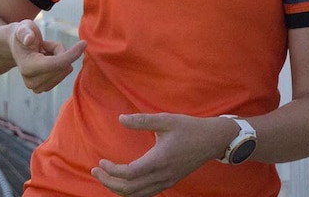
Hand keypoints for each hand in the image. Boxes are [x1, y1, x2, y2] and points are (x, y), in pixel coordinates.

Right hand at [9, 19, 85, 92]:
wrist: (17, 47)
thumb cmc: (23, 35)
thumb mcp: (23, 27)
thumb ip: (25, 32)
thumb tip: (29, 40)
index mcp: (27, 67)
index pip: (56, 64)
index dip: (71, 54)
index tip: (84, 43)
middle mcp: (31, 82)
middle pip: (63, 67)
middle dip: (60, 52)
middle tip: (45, 46)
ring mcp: (37, 88)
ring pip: (65, 70)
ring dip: (60, 57)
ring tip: (45, 51)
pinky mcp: (44, 88)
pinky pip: (64, 73)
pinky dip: (60, 65)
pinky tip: (47, 59)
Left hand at [91, 113, 234, 196]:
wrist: (212, 140)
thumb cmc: (189, 127)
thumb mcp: (165, 119)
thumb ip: (142, 120)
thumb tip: (120, 119)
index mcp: (159, 160)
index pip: (128, 174)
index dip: (111, 171)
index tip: (101, 161)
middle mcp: (162, 176)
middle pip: (129, 190)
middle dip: (109, 182)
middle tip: (96, 170)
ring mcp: (166, 182)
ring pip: (137, 195)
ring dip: (118, 189)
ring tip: (106, 177)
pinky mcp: (169, 182)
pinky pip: (146, 194)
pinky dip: (131, 192)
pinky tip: (124, 181)